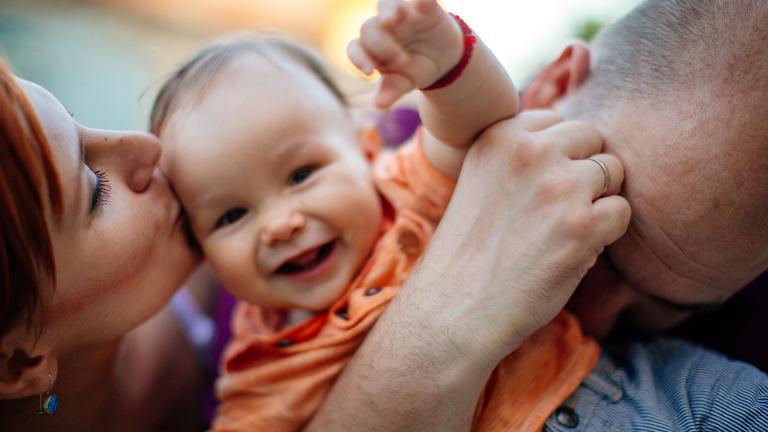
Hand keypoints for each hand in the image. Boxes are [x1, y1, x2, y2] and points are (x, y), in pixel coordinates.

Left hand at [348, 0, 463, 108]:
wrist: (443, 58)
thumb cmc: (415, 69)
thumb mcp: (404, 82)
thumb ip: (391, 90)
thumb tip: (379, 105)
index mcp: (371, 47)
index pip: (356, 48)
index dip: (359, 58)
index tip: (370, 73)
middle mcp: (381, 27)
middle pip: (369, 27)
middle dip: (382, 44)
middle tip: (402, 60)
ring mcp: (401, 13)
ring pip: (386, 3)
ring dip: (388, 9)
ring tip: (393, 19)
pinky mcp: (423, 6)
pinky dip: (420, 0)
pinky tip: (422, 2)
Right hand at [408, 111, 629, 362]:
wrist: (455, 307)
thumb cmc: (469, 250)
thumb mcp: (481, 179)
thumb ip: (521, 154)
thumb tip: (577, 145)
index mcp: (500, 135)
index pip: (558, 121)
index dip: (558, 156)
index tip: (536, 188)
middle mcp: (531, 151)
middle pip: (592, 137)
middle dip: (584, 169)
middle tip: (556, 209)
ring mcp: (560, 186)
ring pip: (613, 170)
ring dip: (597, 199)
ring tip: (562, 230)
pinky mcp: (583, 225)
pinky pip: (622, 211)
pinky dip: (606, 232)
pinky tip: (573, 250)